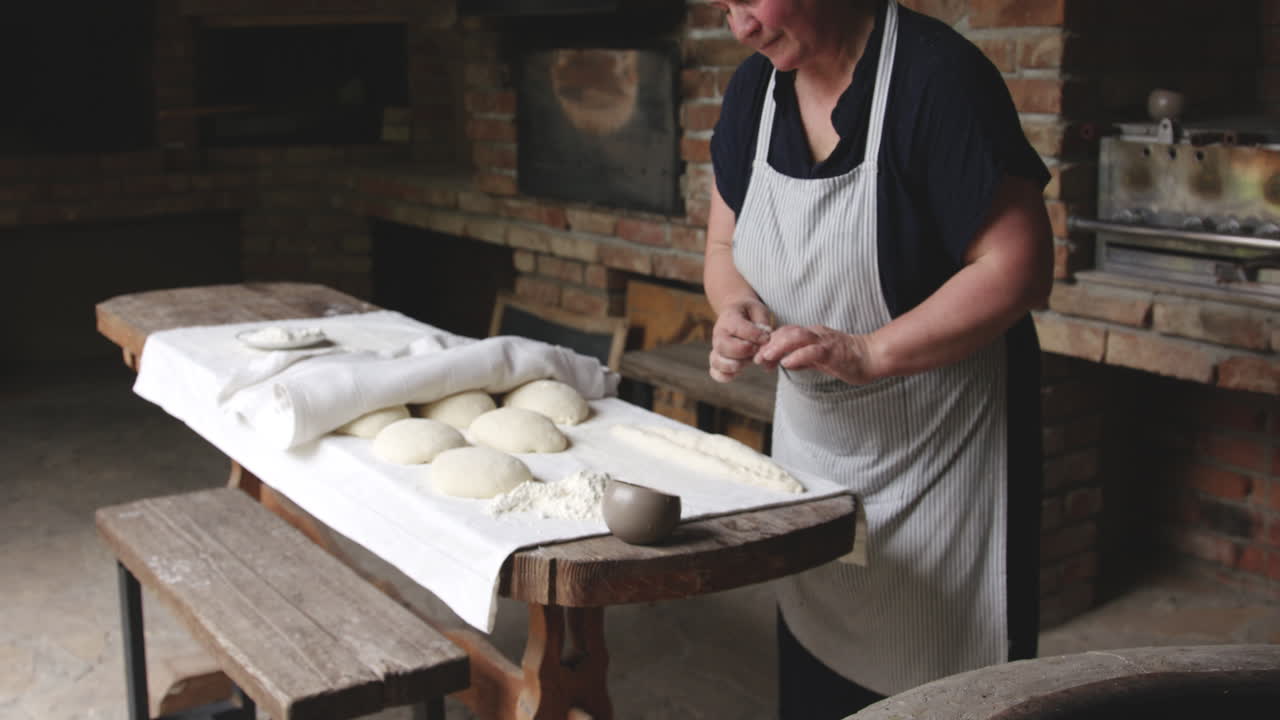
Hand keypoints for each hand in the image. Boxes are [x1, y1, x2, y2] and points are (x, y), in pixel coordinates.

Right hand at [709, 300, 771, 382]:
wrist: (736, 313)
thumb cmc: (749, 313)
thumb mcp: (758, 310)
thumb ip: (762, 322)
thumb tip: (765, 338)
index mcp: (729, 318)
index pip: (737, 327)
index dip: (754, 335)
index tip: (766, 338)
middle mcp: (719, 334)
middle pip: (723, 346)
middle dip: (742, 351)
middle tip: (756, 350)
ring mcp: (717, 348)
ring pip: (716, 361)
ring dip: (731, 366)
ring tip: (744, 364)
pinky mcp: (718, 360)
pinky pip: (715, 371)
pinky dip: (723, 376)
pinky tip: (735, 374)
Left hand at [754, 325, 879, 384]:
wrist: (872, 357)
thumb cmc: (847, 359)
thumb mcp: (820, 359)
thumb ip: (803, 359)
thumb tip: (785, 363)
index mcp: (812, 335)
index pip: (785, 333)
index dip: (770, 343)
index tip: (759, 357)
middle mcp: (816, 334)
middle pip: (787, 332)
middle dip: (769, 344)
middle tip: (757, 358)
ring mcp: (825, 341)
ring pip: (797, 337)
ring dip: (779, 347)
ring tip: (766, 358)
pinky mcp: (834, 351)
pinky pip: (813, 351)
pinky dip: (798, 356)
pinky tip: (787, 363)